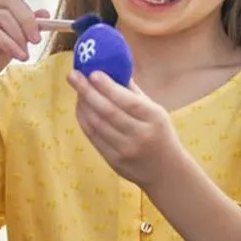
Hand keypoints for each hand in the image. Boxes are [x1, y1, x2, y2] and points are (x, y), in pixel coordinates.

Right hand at [0, 0, 48, 99]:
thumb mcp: (13, 42)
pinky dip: (9, 44)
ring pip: (3, 16)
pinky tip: (17, 56)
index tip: (36, 25)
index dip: (25, 3)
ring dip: (19, 37)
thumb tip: (45, 13)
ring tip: (23, 54)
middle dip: (27, 20)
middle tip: (36, 41)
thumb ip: (26, 27)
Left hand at [67, 69, 178, 188]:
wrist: (166, 172)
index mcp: (154, 118)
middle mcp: (140, 135)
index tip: (92, 73)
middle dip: (87, 91)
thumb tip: (111, 68)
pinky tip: (80, 106)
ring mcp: (126, 150)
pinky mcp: (114, 161)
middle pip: (108, 112)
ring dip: (83, 104)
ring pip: (97, 124)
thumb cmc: (159, 132)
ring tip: (76, 88)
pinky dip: (84, 119)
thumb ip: (133, 92)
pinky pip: (93, 137)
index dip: (108, 87)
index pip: (128, 101)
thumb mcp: (155, 111)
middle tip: (73, 75)